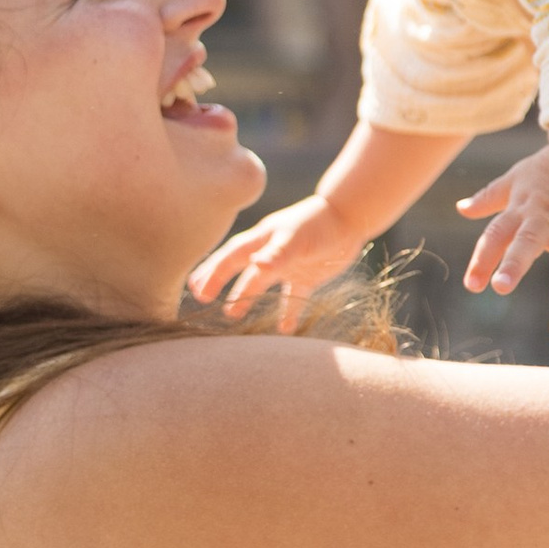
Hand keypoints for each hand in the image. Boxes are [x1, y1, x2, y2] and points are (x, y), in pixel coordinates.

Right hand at [190, 194, 362, 328]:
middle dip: (218, 281)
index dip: (213, 272)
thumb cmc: (320, 224)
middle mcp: (271, 252)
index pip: (231, 256)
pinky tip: (284, 328)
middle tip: (200, 297)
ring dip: (247, 297)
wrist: (351, 219)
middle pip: (239, 268)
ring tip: (233, 314)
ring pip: (261, 283)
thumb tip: (255, 265)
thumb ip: (277, 253)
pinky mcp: (306, 276)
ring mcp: (288, 264)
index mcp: (262, 239)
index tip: (198, 290)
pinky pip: (293, 297)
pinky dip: (288, 312)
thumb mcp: (297, 238)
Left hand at [459, 144, 548, 335]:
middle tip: (501, 288)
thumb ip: (489, 197)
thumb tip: (461, 209)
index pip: (496, 234)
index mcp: (522, 209)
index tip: (473, 285)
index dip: (483, 258)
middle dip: (514, 264)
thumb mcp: (516, 178)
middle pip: (527, 243)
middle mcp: (546, 220)